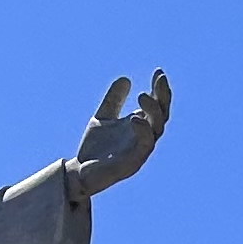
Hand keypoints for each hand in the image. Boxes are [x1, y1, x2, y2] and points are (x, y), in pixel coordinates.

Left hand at [70, 70, 171, 195]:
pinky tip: (135, 119)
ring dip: (153, 112)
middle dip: (163, 97)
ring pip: (156, 130)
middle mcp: (143, 138)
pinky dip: (143, 132)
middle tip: (159, 79)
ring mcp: (139, 151)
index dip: (160, 90)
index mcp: (140, 127)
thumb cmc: (94, 148)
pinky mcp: (132, 163)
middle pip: (162, 116)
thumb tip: (125, 79)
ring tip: (142, 95)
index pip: (157, 106)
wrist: (79, 172)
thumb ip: (113, 100)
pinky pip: (144, 147)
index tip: (159, 72)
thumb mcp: (102, 118)